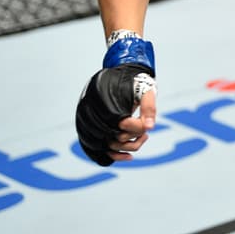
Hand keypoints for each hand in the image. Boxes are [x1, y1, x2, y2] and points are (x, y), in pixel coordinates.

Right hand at [74, 32, 157, 165]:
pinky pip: (93, 147)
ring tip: (142, 139)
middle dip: (132, 138)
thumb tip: (150, 127)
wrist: (119, 77)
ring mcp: (85, 119)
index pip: (120, 123)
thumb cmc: (135, 83)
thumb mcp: (146, 90)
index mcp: (104, 98)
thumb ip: (149, 106)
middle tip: (145, 134)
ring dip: (124, 148)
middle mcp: (89, 109)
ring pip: (102, 144)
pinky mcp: (85, 126)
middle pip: (111, 136)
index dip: (136, 127)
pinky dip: (110, 155)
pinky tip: (128, 156)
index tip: (147, 124)